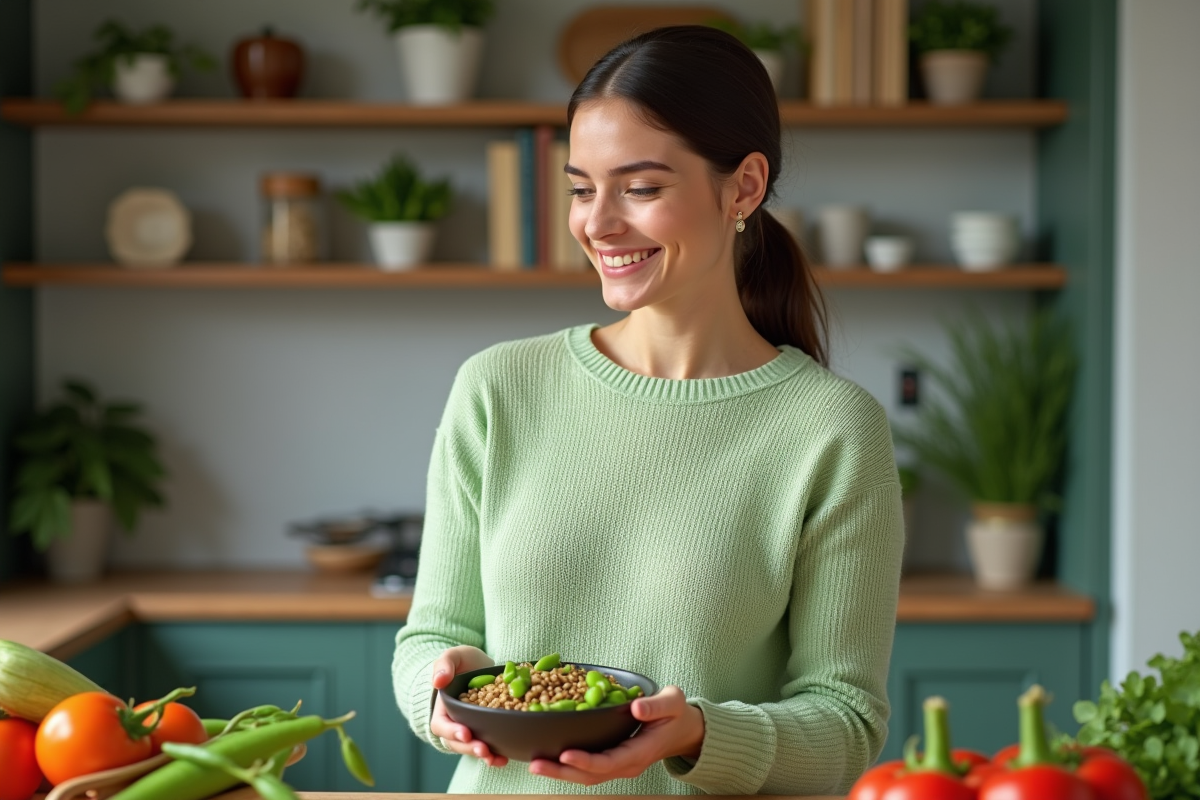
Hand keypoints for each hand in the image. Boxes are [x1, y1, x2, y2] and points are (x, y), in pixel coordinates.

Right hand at [428, 645, 508, 767]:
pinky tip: (505, 757)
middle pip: (457, 742)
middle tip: (483, 749)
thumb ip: (444, 664)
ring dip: (483, 755)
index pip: (441, 725)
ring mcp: (471, 728)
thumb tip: (437, 681)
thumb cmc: (464, 661)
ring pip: (472, 748)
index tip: (465, 733)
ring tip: (496, 758)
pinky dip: (495, 754)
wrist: (482, 666)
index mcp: (443, 708)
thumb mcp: (454, 656)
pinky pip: (488, 746)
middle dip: (469, 748)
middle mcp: (455, 722)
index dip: (452, 731)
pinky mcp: (486, 730)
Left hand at [528, 685, 703, 784]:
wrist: (683, 730)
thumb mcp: (673, 703)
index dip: (587, 761)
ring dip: (559, 772)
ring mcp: (618, 765)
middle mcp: (627, 765)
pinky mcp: (611, 761)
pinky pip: (587, 769)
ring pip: (586, 776)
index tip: (566, 754)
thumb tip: (636, 708)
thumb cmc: (677, 714)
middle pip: (591, 775)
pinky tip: (548, 757)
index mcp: (640, 752)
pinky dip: (567, 766)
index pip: (610, 762)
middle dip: (562, 772)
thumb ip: (657, 705)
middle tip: (535, 764)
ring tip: (534, 763)